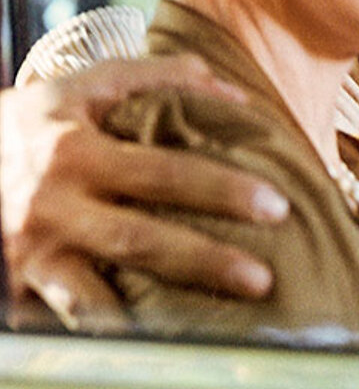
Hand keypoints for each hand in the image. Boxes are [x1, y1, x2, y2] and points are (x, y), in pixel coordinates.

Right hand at [1, 54, 289, 332]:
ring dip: (156, 313)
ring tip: (214, 323)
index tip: (275, 206)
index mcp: (77, 150)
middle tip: (261, 277)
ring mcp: (36, 251)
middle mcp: (54, 204)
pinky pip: (70, 316)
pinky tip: (158, 340)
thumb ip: (163, 78)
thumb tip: (238, 96)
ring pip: (98, 294)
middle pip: (139, 239)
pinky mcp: (24, 284)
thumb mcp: (91, 86)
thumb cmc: (43, 120)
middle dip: (205, 261)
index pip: (163, 172)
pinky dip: (110, 331)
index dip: (221, 190)